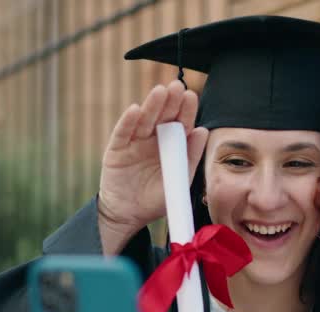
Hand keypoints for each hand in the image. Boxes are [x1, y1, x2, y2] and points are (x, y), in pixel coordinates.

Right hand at [97, 81, 209, 255]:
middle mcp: (152, 140)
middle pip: (162, 117)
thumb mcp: (178, 180)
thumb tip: (203, 131)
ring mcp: (134, 142)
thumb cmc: (155, 200)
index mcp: (170, 145)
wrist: (128, 216)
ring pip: (143, 120)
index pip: (180, 124)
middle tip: (177, 87)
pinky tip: (134, 110)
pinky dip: (128, 122)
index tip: (191, 97)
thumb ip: (190, 156)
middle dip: (170, 102)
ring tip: (160, 92)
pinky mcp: (116, 150)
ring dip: (151, 106)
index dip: (185, 110)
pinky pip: (122, 133)